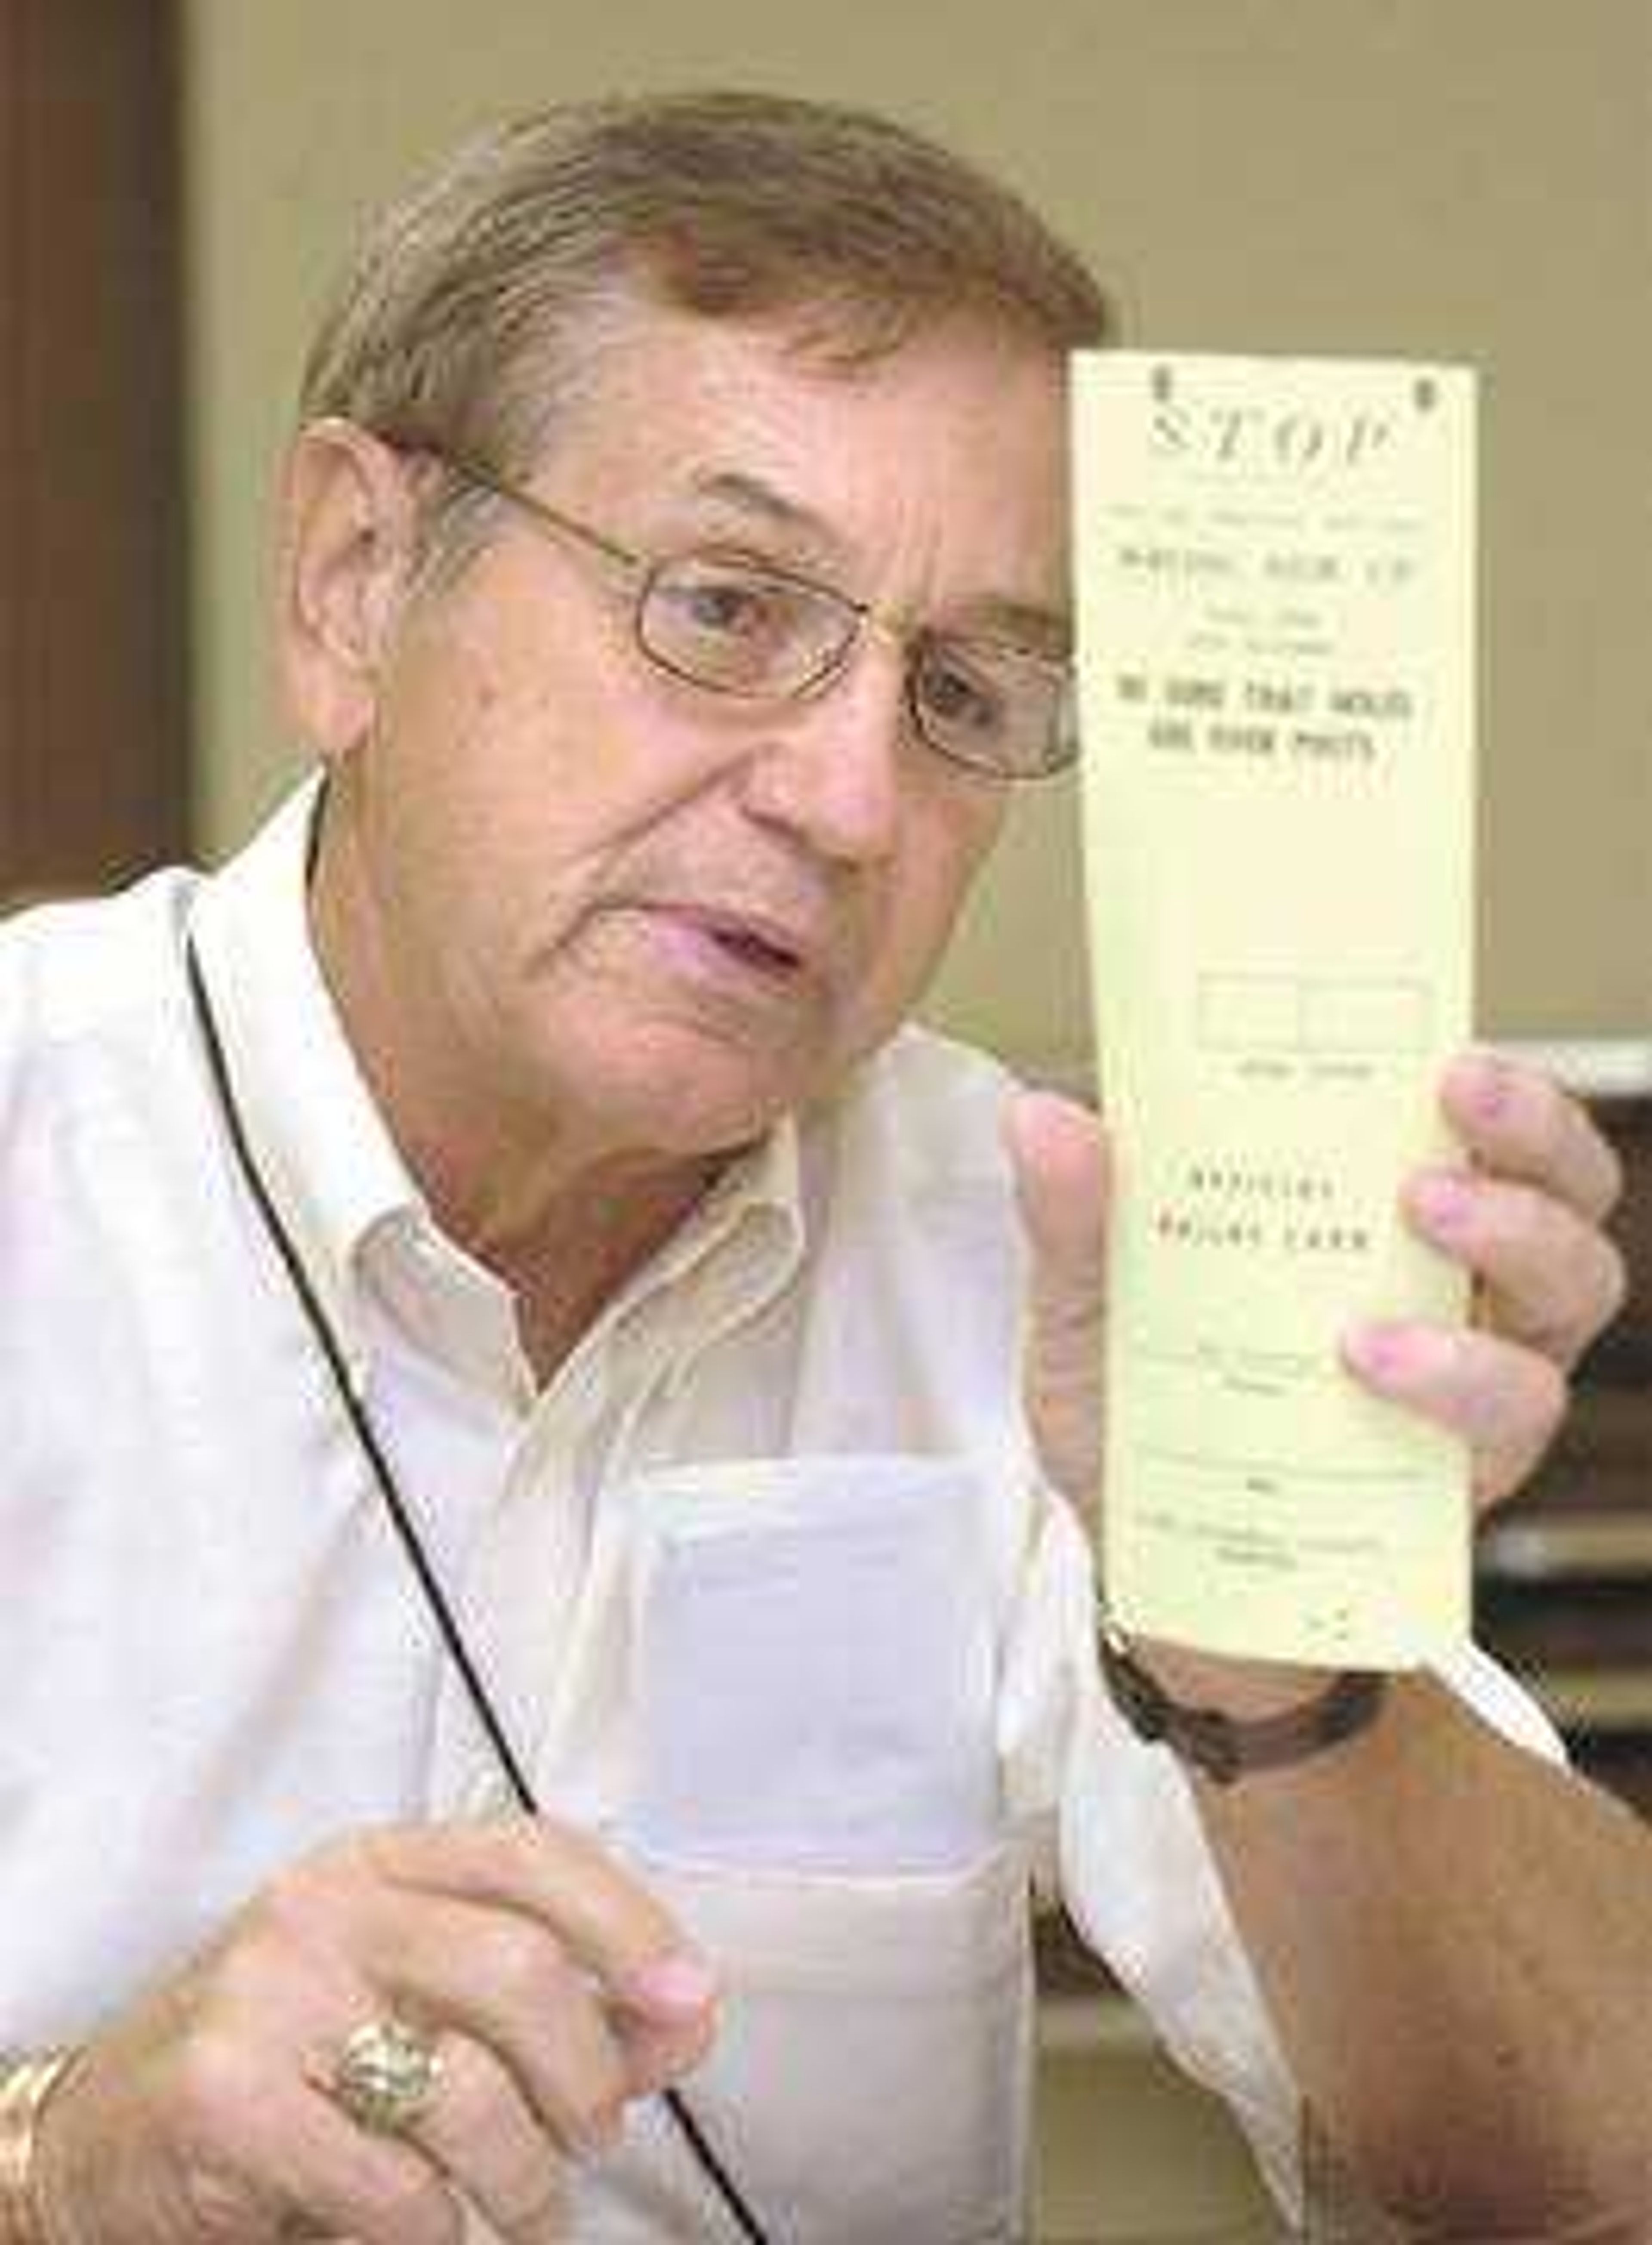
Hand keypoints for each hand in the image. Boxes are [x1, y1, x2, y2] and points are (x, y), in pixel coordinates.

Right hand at [33, 1816, 717, 2244]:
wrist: (108, 2128)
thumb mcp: (419, 2000)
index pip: (533, 1853)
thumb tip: (689, 2018)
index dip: (628, 1922)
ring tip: (524, 2202)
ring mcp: (268, 1995)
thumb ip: (564, 2006)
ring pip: (467, 2089)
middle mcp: (325, 1905)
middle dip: (587, 2072)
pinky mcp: (228, 2097)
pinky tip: (438, 2230)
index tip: (690, 1998)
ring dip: (524, 2175)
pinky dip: (439, 2228)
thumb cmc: (293, 2060)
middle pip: (518, 1969)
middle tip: (594, 2134)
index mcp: (381, 1861)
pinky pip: (390, 2183)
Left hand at [1004, 1051, 1627, 1527]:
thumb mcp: (1085, 1299)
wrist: (1141, 1554)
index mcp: (1375, 1202)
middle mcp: (1454, 1273)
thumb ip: (1073, 1213)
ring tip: (1395, 1252)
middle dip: (1533, 1139)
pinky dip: (1456, 1379)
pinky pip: (1513, 1409)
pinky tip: (1372, 1366)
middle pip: (1568, 1184)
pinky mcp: (1469, 1460)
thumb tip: (1042, 1116)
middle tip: (1451, 1123)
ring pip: (1571, 1287)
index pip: (1483, 1116)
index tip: (1453, 1056)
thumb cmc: (1133, 1400)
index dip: (1503, 1081)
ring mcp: (1477, 1365)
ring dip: (1509, 1248)